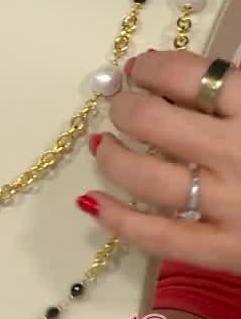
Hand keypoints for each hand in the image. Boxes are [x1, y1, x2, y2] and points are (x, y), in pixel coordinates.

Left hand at [80, 49, 240, 274]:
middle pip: (152, 120)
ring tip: (103, 144)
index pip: (188, 74)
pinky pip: (158, 237)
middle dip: (125, 107)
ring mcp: (231, 204)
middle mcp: (240, 152)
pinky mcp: (228, 251)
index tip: (141, 69)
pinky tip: (93, 202)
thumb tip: (198, 74)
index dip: (153, 67)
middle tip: (121, 106)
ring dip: (112, 156)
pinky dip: (118, 219)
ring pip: (144, 175)